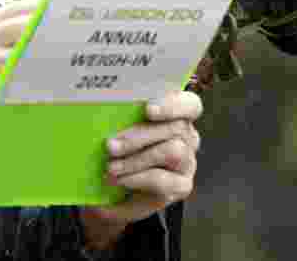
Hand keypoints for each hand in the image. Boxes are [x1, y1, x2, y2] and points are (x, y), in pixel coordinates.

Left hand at [79, 91, 201, 250]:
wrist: (114, 193)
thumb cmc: (118, 153)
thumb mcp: (119, 132)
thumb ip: (121, 119)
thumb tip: (107, 110)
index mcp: (176, 115)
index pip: (189, 104)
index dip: (173, 103)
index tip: (148, 109)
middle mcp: (187, 137)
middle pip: (176, 127)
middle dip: (139, 135)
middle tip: (110, 145)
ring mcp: (188, 162)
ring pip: (173, 151)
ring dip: (137, 159)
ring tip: (111, 167)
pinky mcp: (182, 186)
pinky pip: (163, 180)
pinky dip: (137, 179)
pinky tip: (119, 180)